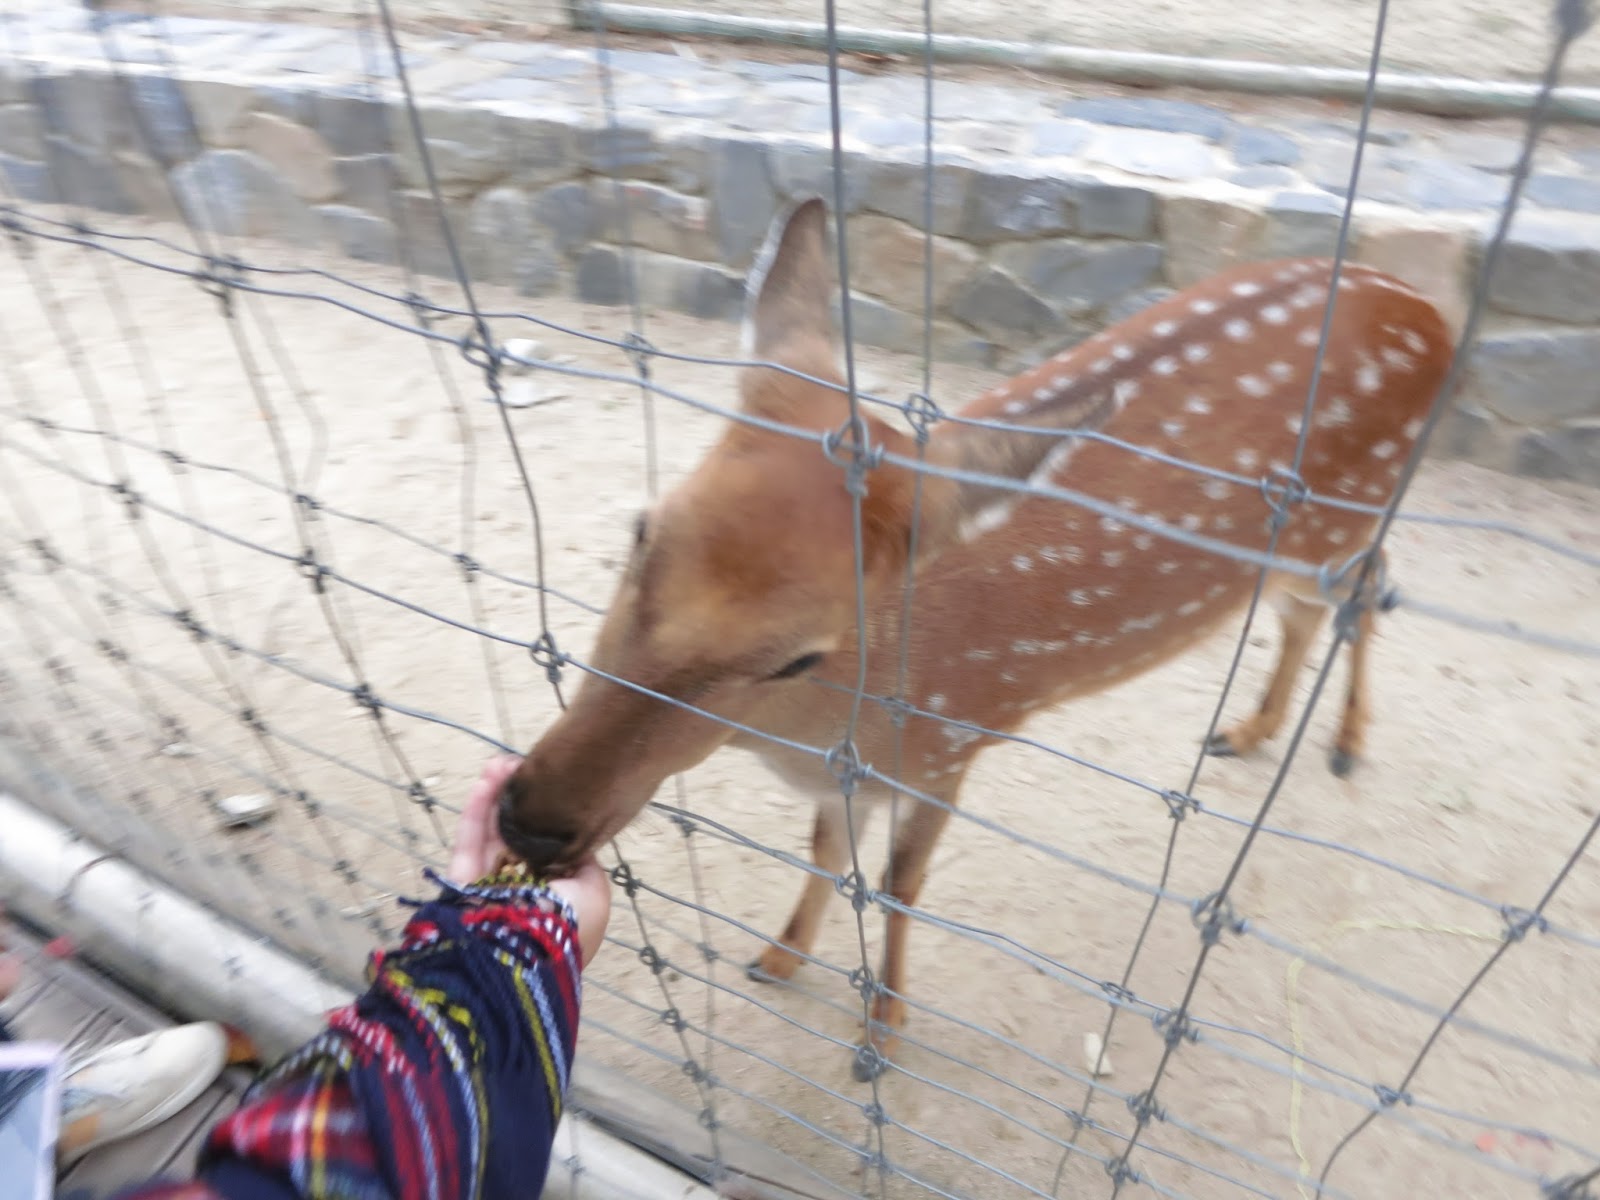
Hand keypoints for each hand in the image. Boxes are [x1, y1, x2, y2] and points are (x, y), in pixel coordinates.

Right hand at [447, 755, 610, 969]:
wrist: (518, 957)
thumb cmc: (565, 925)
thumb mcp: (594, 893)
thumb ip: (585, 863)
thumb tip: (575, 843)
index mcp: (555, 899)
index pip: (550, 850)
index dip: (550, 816)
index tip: (552, 786)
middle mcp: (521, 893)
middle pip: (519, 836)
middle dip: (520, 801)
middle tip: (521, 767)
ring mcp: (488, 888)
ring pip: (492, 835)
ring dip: (496, 797)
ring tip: (500, 762)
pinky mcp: (460, 884)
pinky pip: (469, 843)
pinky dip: (476, 812)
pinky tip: (485, 781)